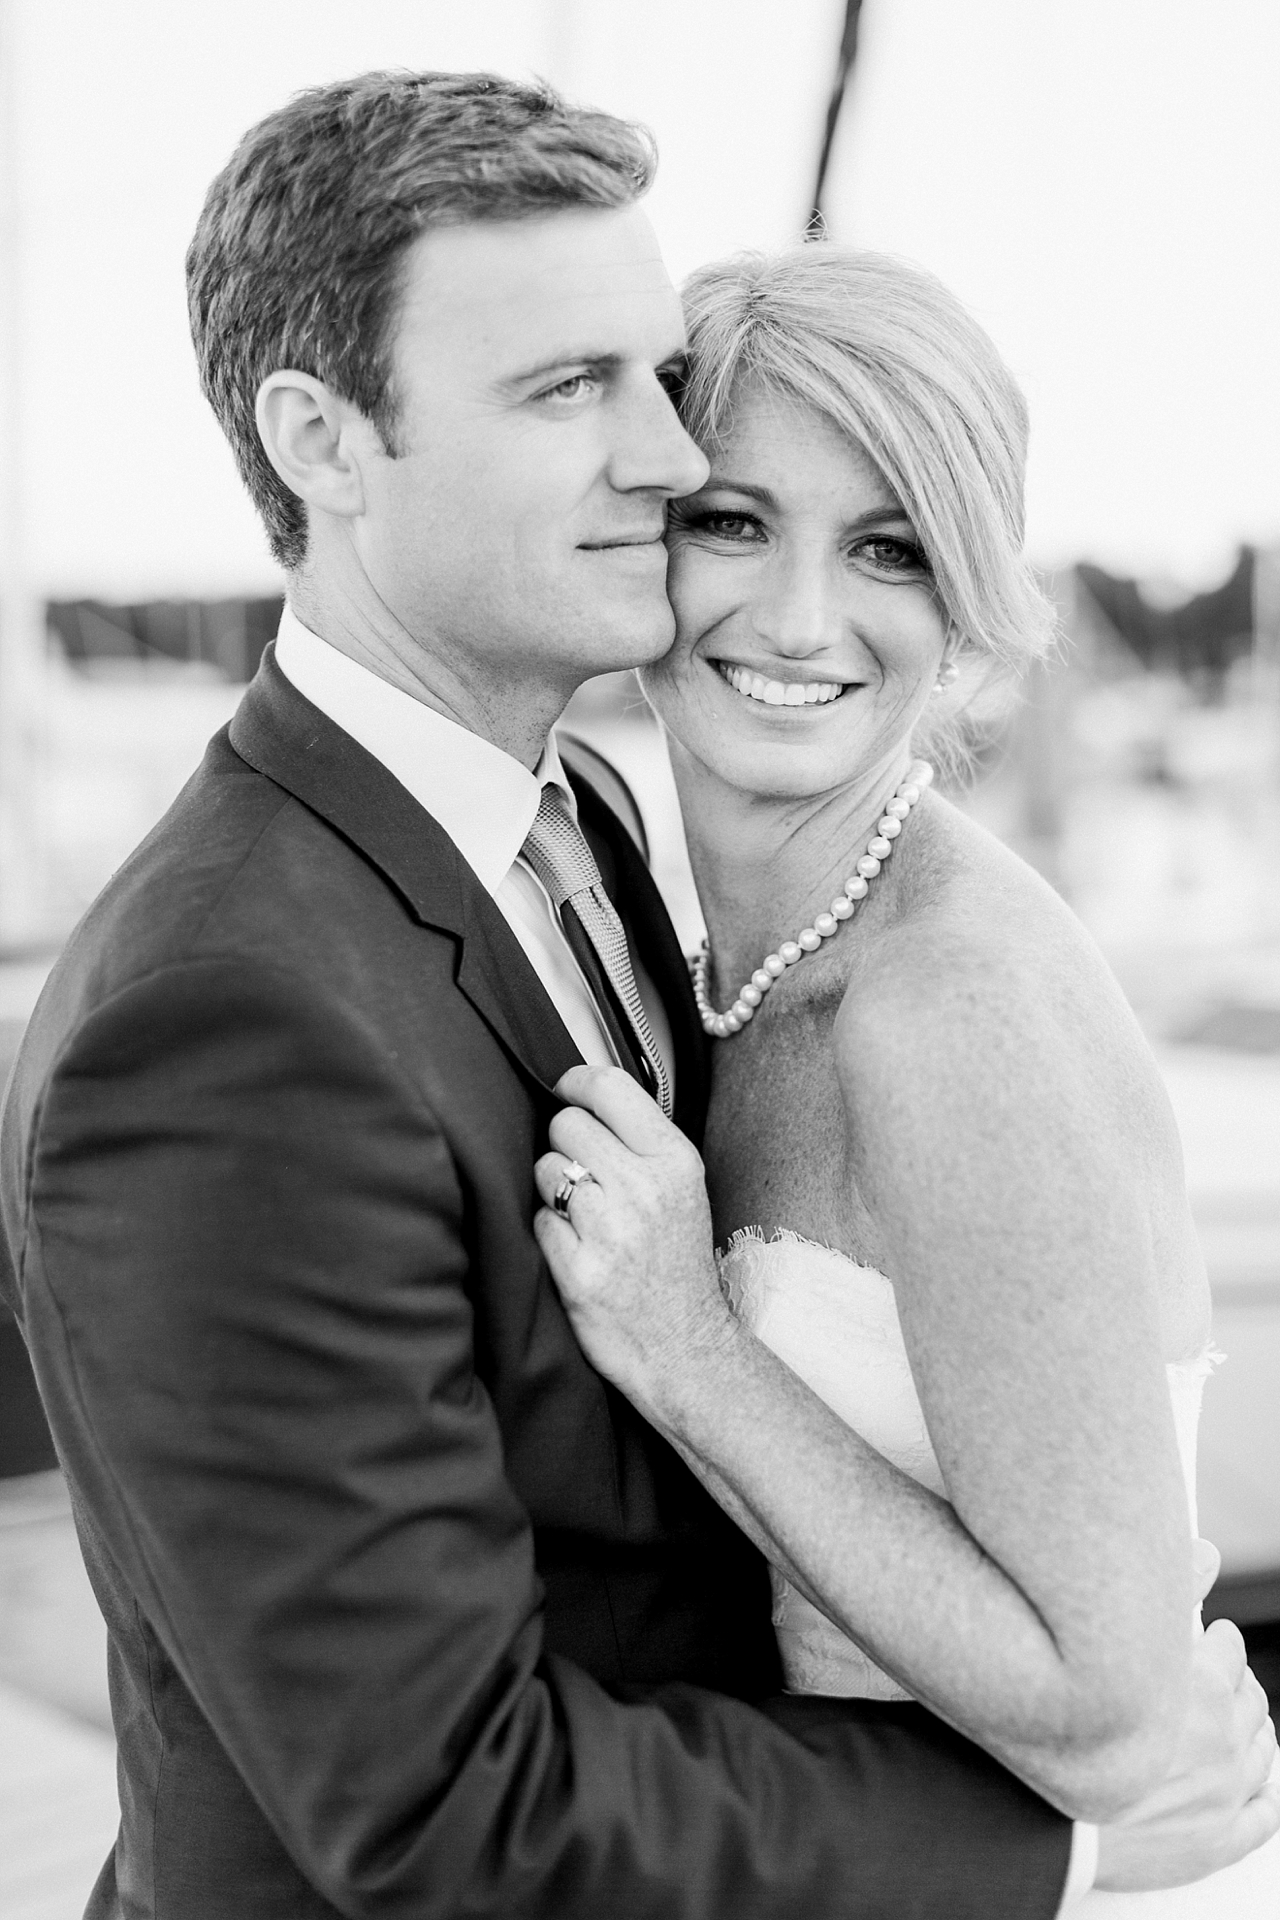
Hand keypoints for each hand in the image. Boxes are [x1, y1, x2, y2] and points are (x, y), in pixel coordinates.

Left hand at [533, 1065, 733, 1416]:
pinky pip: (539, 1221)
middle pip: (566, 1124)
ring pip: (546, 1170)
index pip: (610, 1088)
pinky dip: (550, 1233)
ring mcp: (610, 1231)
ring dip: (553, 1189)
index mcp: (675, 1161)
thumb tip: (583, 1096)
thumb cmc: (678, 1265)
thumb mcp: (682, 1189)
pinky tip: (577, 1250)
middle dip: (566, 1145)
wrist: (686, 1348)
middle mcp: (645, 1189)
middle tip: (586, 1176)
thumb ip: (642, 1142)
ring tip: (585, 1218)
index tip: (566, 1090)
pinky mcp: (579, 1270)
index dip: (576, 1083)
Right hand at [1095, 1619, 1279, 1889]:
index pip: (1231, 1651)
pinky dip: (1266, 1794)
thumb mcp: (1107, 1673)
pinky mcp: (1222, 1839)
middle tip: (1226, 1678)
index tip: (1218, 1635)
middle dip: (1240, 1683)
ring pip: (1263, 1751)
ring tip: (1241, 1725)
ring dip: (1254, 1731)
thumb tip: (1157, 1640)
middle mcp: (1224, 1740)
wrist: (1056, 1824)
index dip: (1222, 1639)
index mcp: (1202, 1692)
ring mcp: (1227, 1793)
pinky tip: (1259, 1786)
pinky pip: (1265, 1814)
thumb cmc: (1068, 1745)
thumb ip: (1143, 1654)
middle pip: (1252, 1700)